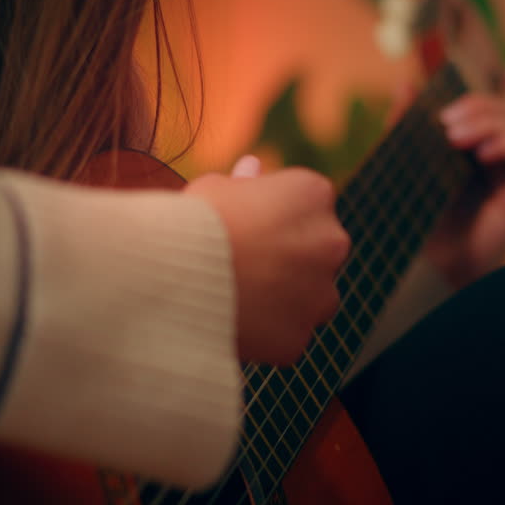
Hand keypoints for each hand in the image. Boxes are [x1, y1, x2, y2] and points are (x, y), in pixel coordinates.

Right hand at [186, 157, 349, 365]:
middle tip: (244, 264)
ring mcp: (320, 294)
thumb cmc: (191, 223)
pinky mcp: (299, 336)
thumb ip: (242, 183)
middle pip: (318, 251)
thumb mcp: (213, 188)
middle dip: (290, 258)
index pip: (307, 205)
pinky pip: (288, 334)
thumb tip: (253, 168)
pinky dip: (269, 333)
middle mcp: (331, 242)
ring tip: (239, 296)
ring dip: (288, 297)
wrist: (173, 276)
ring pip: (313, 297)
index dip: (275, 216)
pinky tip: (235, 322)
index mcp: (314, 194)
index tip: (246, 225)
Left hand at [416, 69, 504, 287]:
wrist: (430, 268)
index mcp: (494, 148)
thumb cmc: (422, 219)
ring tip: (452, 138)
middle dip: (482, 106)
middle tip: (445, 121)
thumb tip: (406, 83)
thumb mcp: (411, 163)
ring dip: (489, 123)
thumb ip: (408, 125)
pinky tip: (481, 154)